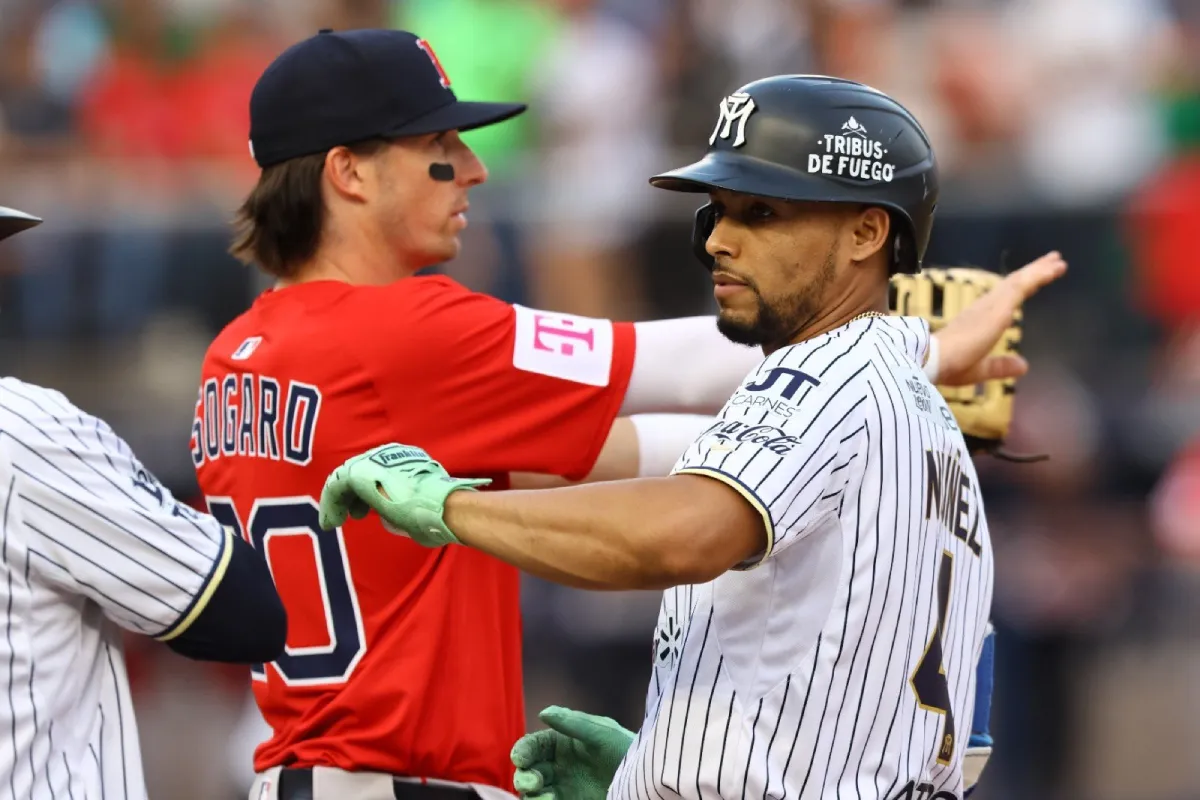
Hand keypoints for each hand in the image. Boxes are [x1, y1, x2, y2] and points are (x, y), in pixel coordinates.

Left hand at [317, 443, 489, 544]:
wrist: (441, 507)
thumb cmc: (437, 514)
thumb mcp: (418, 508)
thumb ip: (400, 508)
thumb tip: (387, 517)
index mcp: (408, 459)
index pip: (379, 472)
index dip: (369, 492)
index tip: (367, 511)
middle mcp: (390, 454)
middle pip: (361, 471)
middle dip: (352, 495)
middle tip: (354, 515)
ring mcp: (375, 459)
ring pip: (346, 476)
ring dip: (339, 500)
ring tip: (337, 522)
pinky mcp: (360, 471)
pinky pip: (336, 485)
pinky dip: (330, 504)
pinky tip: (331, 522)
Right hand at [510, 706, 635, 799]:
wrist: (643, 781)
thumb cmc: (626, 750)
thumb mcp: (603, 733)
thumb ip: (574, 723)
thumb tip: (543, 712)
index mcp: (562, 742)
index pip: (533, 745)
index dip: (522, 750)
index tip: (520, 758)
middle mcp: (558, 765)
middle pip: (527, 770)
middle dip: (524, 776)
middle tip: (534, 781)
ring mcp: (562, 787)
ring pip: (532, 791)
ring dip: (531, 794)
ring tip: (547, 797)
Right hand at [935, 251, 1066, 385]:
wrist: (933, 359)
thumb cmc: (949, 365)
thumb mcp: (980, 369)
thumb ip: (1000, 366)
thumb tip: (1024, 365)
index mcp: (978, 320)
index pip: (1003, 298)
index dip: (1020, 288)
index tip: (1035, 280)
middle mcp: (984, 306)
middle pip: (1013, 284)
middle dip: (1033, 272)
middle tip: (1052, 261)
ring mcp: (992, 303)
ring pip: (1020, 280)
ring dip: (1039, 270)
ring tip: (1057, 260)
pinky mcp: (999, 305)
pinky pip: (1024, 285)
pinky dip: (1040, 275)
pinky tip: (1054, 268)